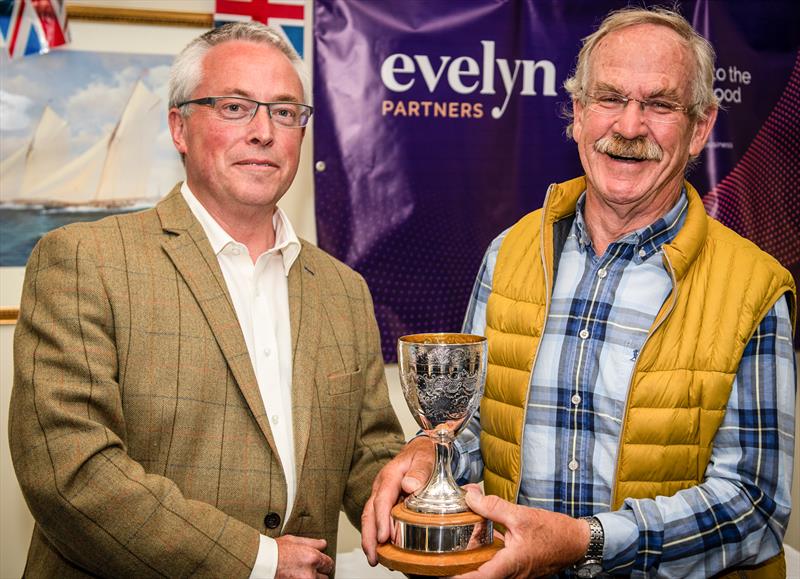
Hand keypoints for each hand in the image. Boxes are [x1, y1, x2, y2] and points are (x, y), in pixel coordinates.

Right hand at [275, 535, 332, 578]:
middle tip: (307, 569)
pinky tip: (295, 576)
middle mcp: (310, 573)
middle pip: (324, 577)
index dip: (324, 563)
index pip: (329, 564)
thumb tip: (323, 544)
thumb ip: (312, 543)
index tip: (320, 564)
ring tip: (299, 573)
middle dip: (317, 573)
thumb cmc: (274, 551)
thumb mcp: (294, 540)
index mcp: (313, 557)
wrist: (260, 562)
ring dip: (310, 578)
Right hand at [361, 436, 434, 564]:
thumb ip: (419, 471)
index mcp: (390, 475)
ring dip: (370, 538)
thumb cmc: (424, 454)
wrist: (422, 448)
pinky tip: (381, 549)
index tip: (384, 537)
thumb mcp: (425, 458)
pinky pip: (377, 518)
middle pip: (369, 512)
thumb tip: (409, 486)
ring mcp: (381, 493)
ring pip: (370, 517)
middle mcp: (381, 485)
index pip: (382, 500)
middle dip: (369, 536)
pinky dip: (376, 534)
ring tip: (374, 558)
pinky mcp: (385, 501)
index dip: (381, 520)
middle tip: (373, 557)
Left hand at [453, 486, 589, 578]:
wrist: (576, 542)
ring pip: (485, 568)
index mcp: (509, 565)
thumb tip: (470, 497)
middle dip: (459, 564)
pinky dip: (484, 552)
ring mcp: (513, 573)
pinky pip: (494, 563)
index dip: (457, 577)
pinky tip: (478, 536)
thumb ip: (493, 507)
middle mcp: (509, 574)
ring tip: (456, 542)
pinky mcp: (515, 568)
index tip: (440, 571)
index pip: (477, 578)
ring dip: (471, 557)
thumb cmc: (554, 533)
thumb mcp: (521, 516)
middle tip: (441, 554)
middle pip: (477, 574)